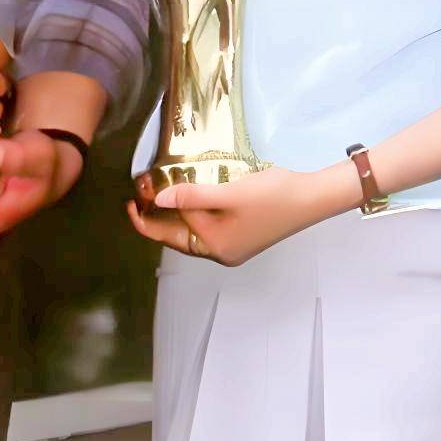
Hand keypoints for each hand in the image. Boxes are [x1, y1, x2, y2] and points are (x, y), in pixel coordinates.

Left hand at [126, 161, 357, 266]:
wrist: (311, 198)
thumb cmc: (271, 196)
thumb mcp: (228, 192)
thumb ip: (191, 196)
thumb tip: (157, 200)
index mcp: (214, 246)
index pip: (169, 234)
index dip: (146, 218)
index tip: (130, 199)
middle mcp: (220, 250)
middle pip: (178, 235)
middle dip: (157, 215)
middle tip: (140, 190)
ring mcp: (232, 242)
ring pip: (191, 229)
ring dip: (174, 211)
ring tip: (156, 190)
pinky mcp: (240, 231)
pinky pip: (206, 223)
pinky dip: (192, 209)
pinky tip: (187, 193)